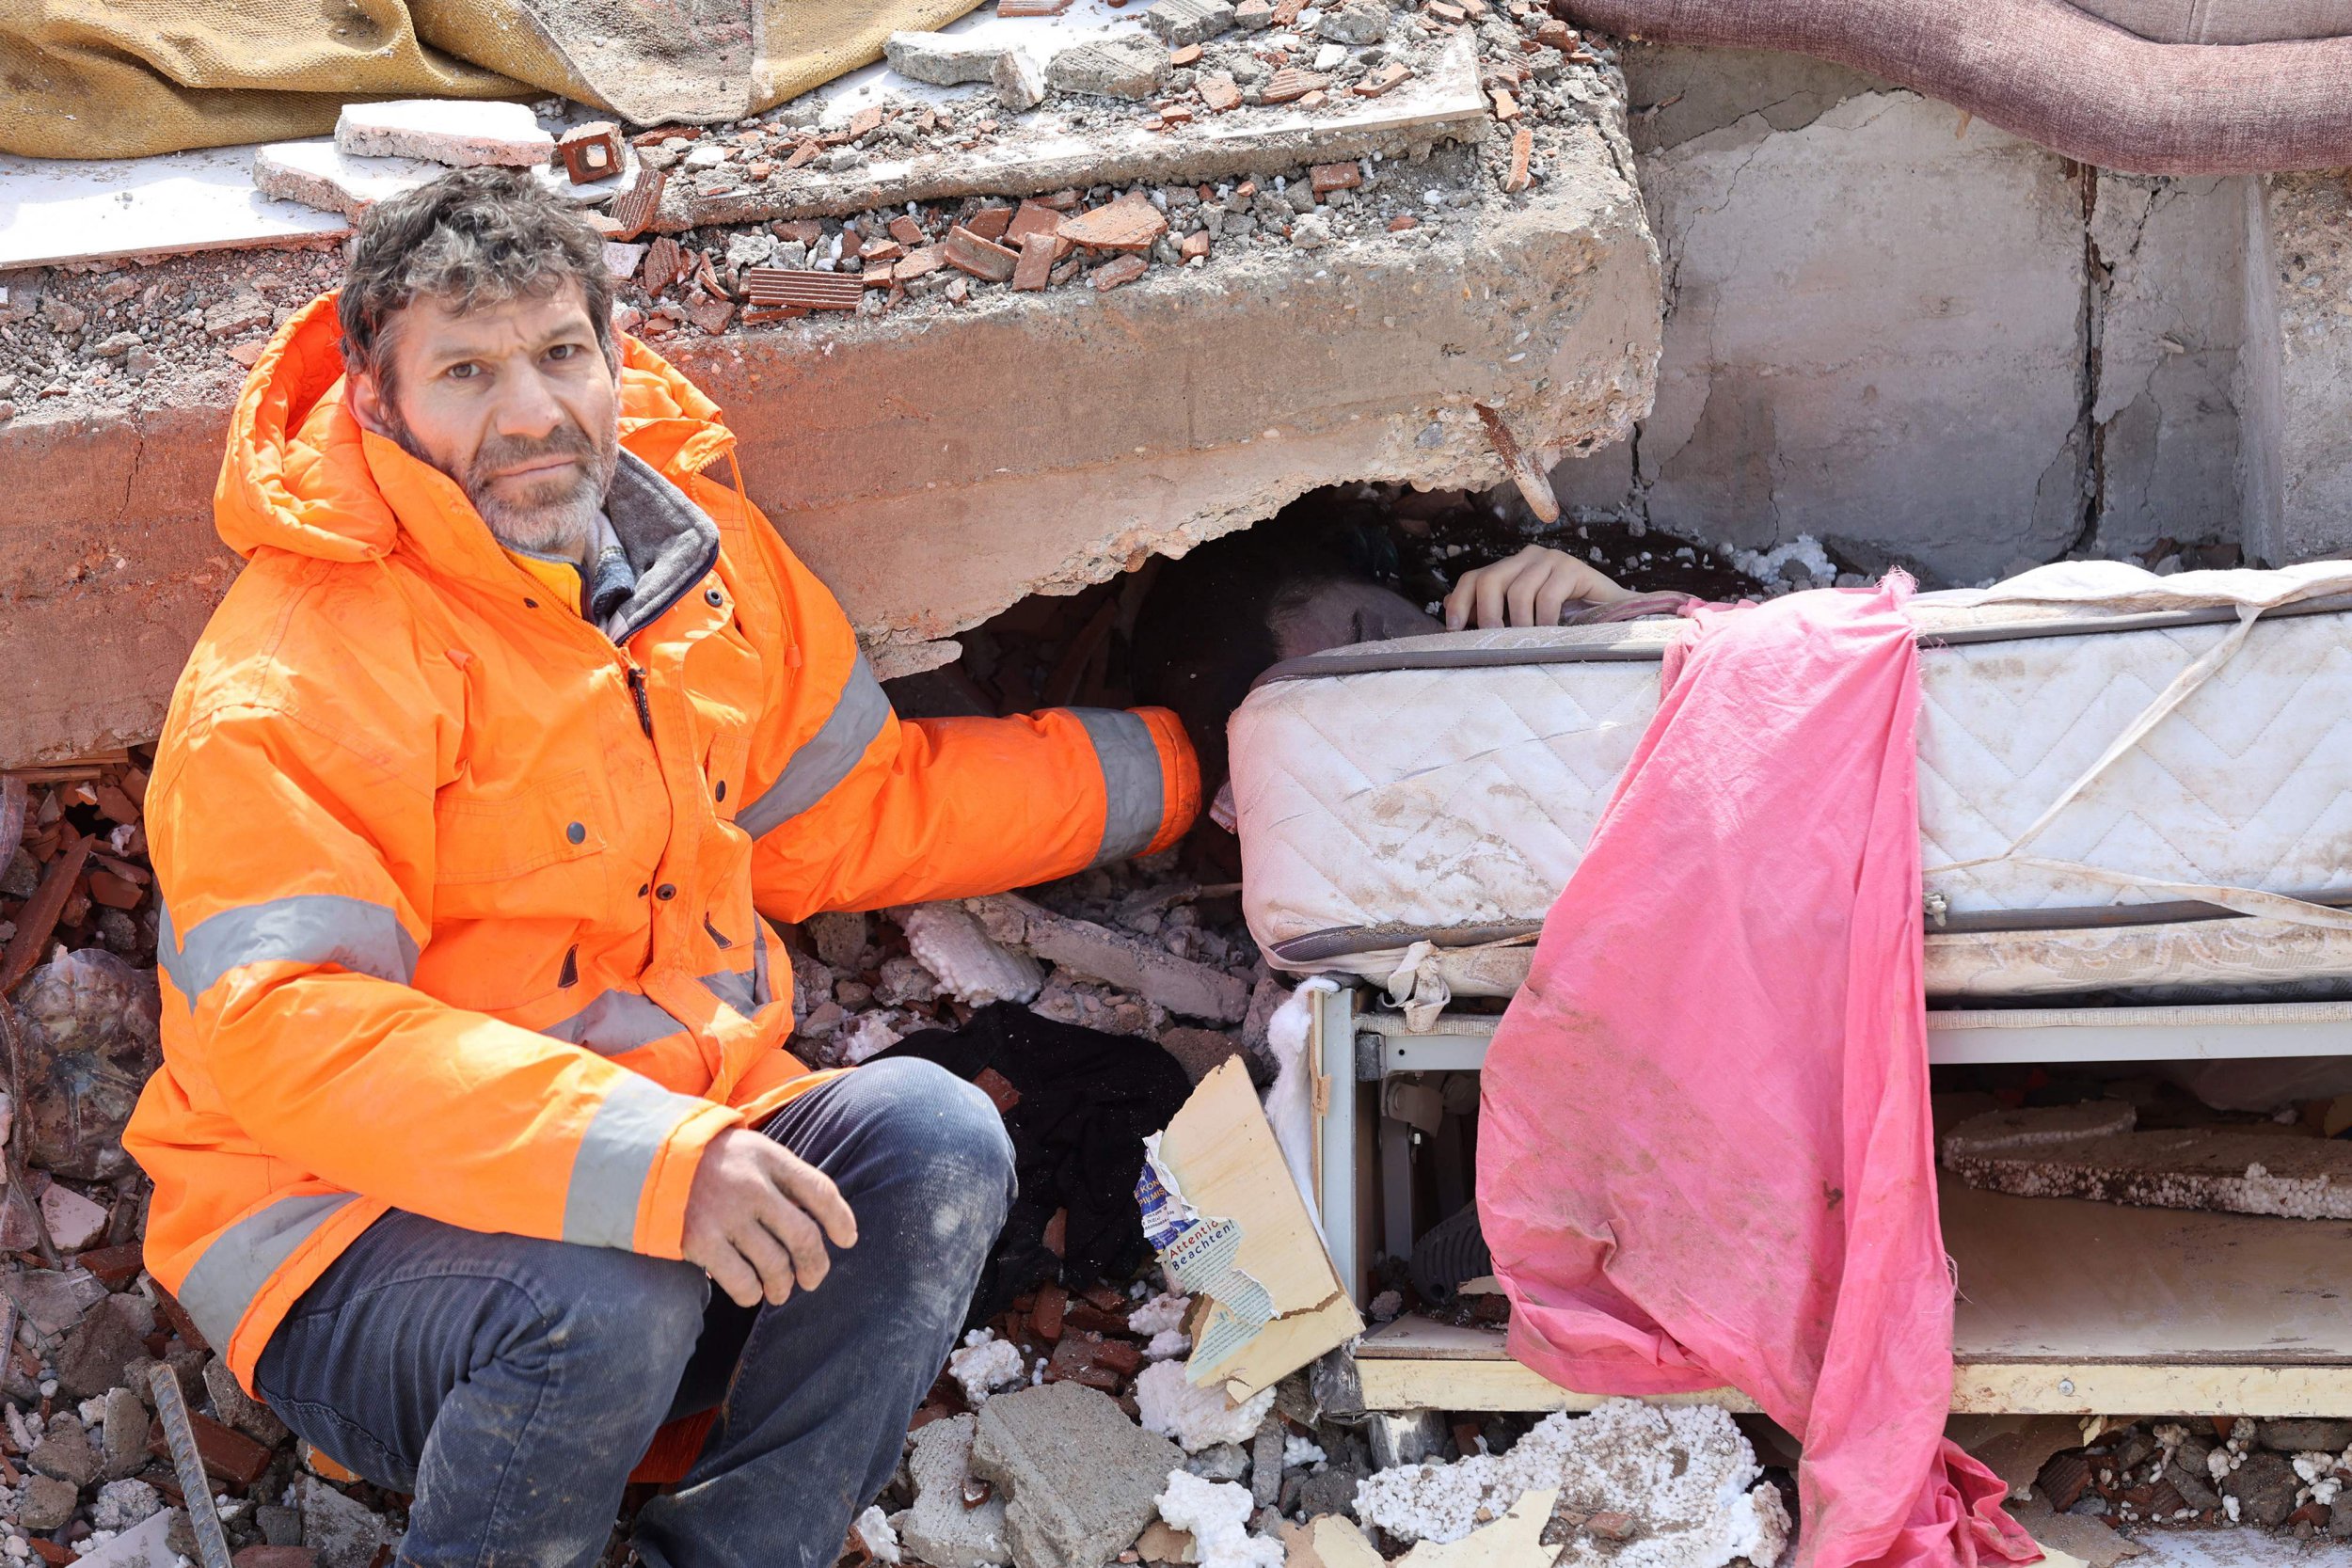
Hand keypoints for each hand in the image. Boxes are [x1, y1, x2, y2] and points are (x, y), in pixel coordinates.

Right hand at [681, 1127, 858, 1306]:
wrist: (649, 1160)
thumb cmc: (710, 1159)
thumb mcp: (752, 1150)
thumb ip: (783, 1177)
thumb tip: (822, 1217)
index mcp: (769, 1158)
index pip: (820, 1190)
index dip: (840, 1219)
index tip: (847, 1239)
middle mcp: (752, 1186)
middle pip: (803, 1236)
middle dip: (815, 1264)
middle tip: (813, 1278)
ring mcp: (726, 1215)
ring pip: (775, 1265)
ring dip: (783, 1285)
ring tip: (780, 1291)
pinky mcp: (700, 1241)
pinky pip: (741, 1281)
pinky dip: (751, 1293)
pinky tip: (751, 1292)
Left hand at [1443, 545, 1632, 630]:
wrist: (1613, 618)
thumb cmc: (1565, 621)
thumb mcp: (1523, 618)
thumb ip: (1490, 611)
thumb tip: (1448, 608)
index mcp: (1511, 568)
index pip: (1474, 578)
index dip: (1460, 603)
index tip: (1454, 631)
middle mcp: (1528, 558)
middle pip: (1491, 579)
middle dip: (1488, 616)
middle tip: (1496, 643)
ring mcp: (1551, 559)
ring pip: (1519, 591)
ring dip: (1521, 624)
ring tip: (1529, 642)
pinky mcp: (1574, 568)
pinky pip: (1548, 596)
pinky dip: (1545, 621)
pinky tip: (1551, 635)